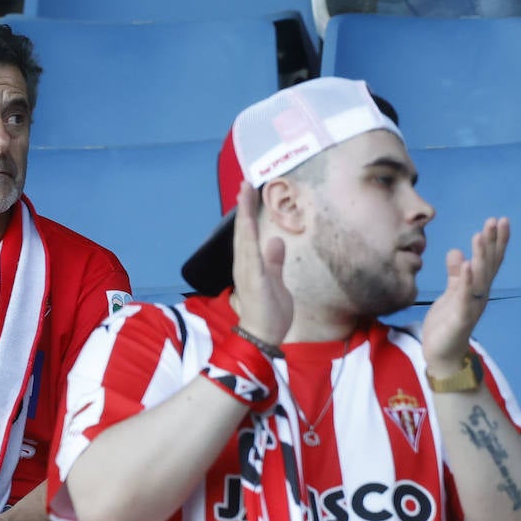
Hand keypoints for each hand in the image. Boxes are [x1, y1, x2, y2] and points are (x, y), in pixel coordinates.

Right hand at [230, 181, 292, 344]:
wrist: (263, 337)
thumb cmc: (270, 314)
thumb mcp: (277, 282)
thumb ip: (275, 262)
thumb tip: (277, 240)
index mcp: (251, 265)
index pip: (248, 234)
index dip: (248, 213)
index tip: (249, 192)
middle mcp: (245, 265)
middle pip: (243, 230)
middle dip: (244, 207)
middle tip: (244, 183)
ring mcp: (247, 272)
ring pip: (244, 237)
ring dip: (244, 214)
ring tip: (244, 193)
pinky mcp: (253, 280)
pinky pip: (250, 254)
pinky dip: (248, 236)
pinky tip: (248, 222)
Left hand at [421, 217, 509, 375]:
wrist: (441, 353)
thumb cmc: (447, 323)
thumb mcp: (450, 293)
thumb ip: (455, 275)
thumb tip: (457, 252)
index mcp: (477, 288)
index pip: (489, 260)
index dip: (495, 241)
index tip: (499, 220)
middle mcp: (479, 294)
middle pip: (489, 265)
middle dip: (493, 242)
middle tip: (497, 220)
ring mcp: (472, 305)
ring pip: (480, 277)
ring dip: (481, 256)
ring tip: (480, 235)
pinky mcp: (461, 317)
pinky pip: (465, 296)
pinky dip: (466, 280)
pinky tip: (467, 264)